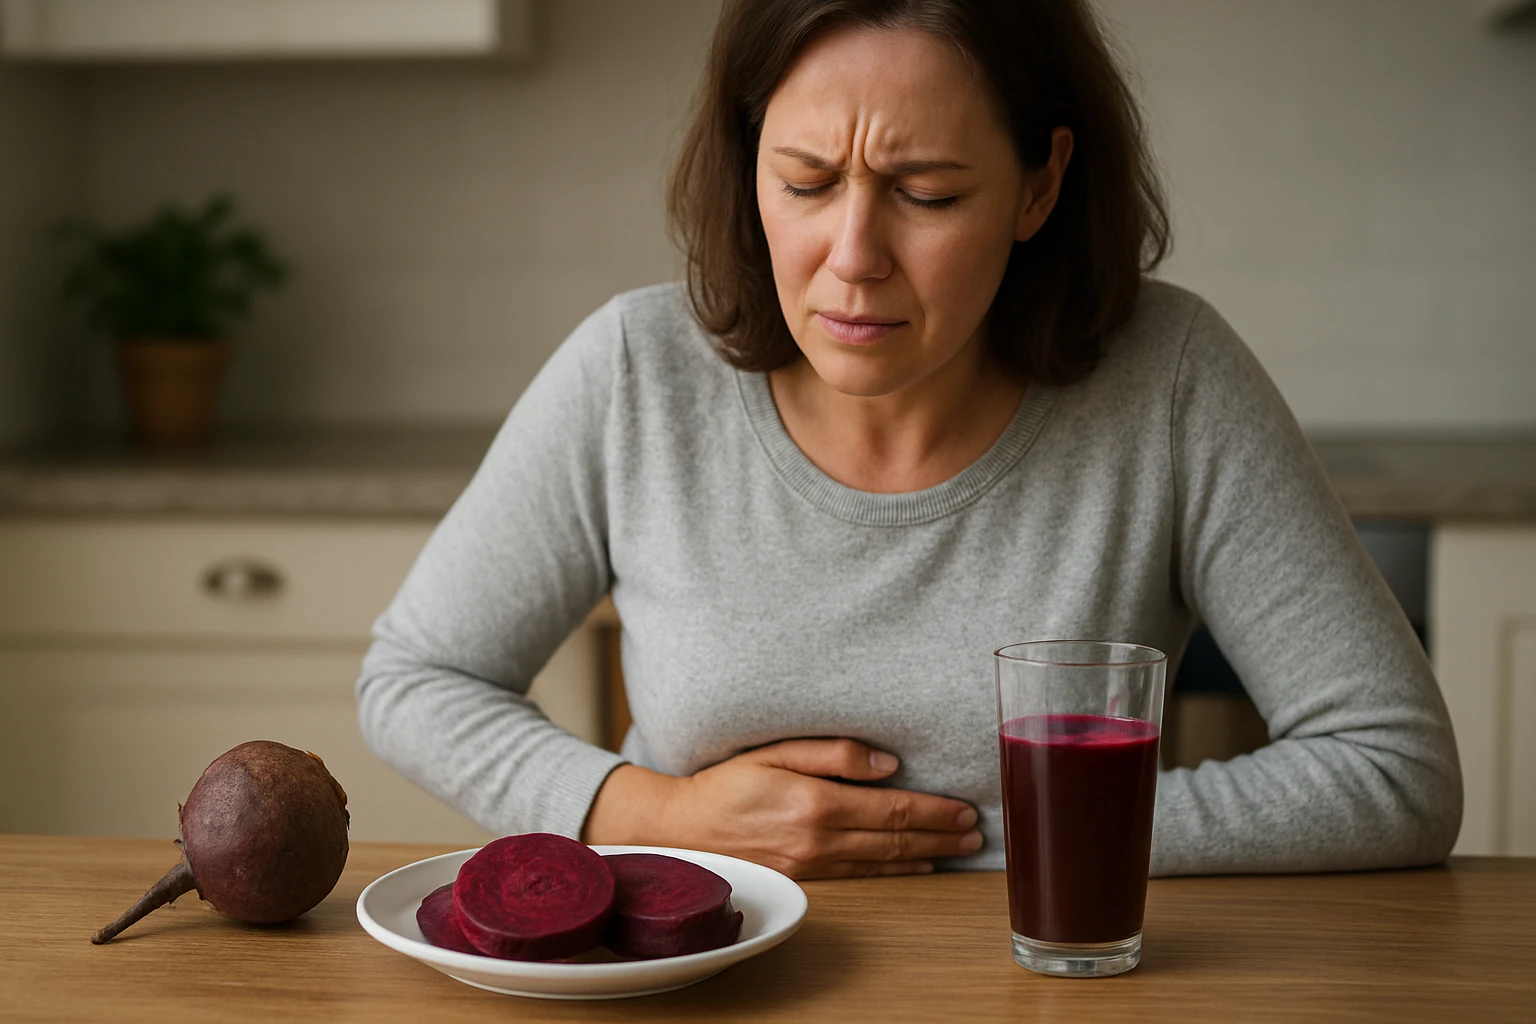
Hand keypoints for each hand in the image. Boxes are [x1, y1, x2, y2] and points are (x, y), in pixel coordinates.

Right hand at [582, 738, 981, 878]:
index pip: (892, 808)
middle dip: (940, 834)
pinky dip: (895, 871)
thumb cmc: (726, 782)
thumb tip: (886, 764)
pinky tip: (916, 866)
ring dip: (926, 855)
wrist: (684, 829)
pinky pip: (861, 875)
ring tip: (958, 848)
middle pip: (896, 838)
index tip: (963, 809)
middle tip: (974, 831)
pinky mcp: (805, 878)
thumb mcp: (774, 751)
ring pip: (883, 861)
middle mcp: (819, 840)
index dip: (933, 811)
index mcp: (816, 803)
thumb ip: (832, 753)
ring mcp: (813, 865)